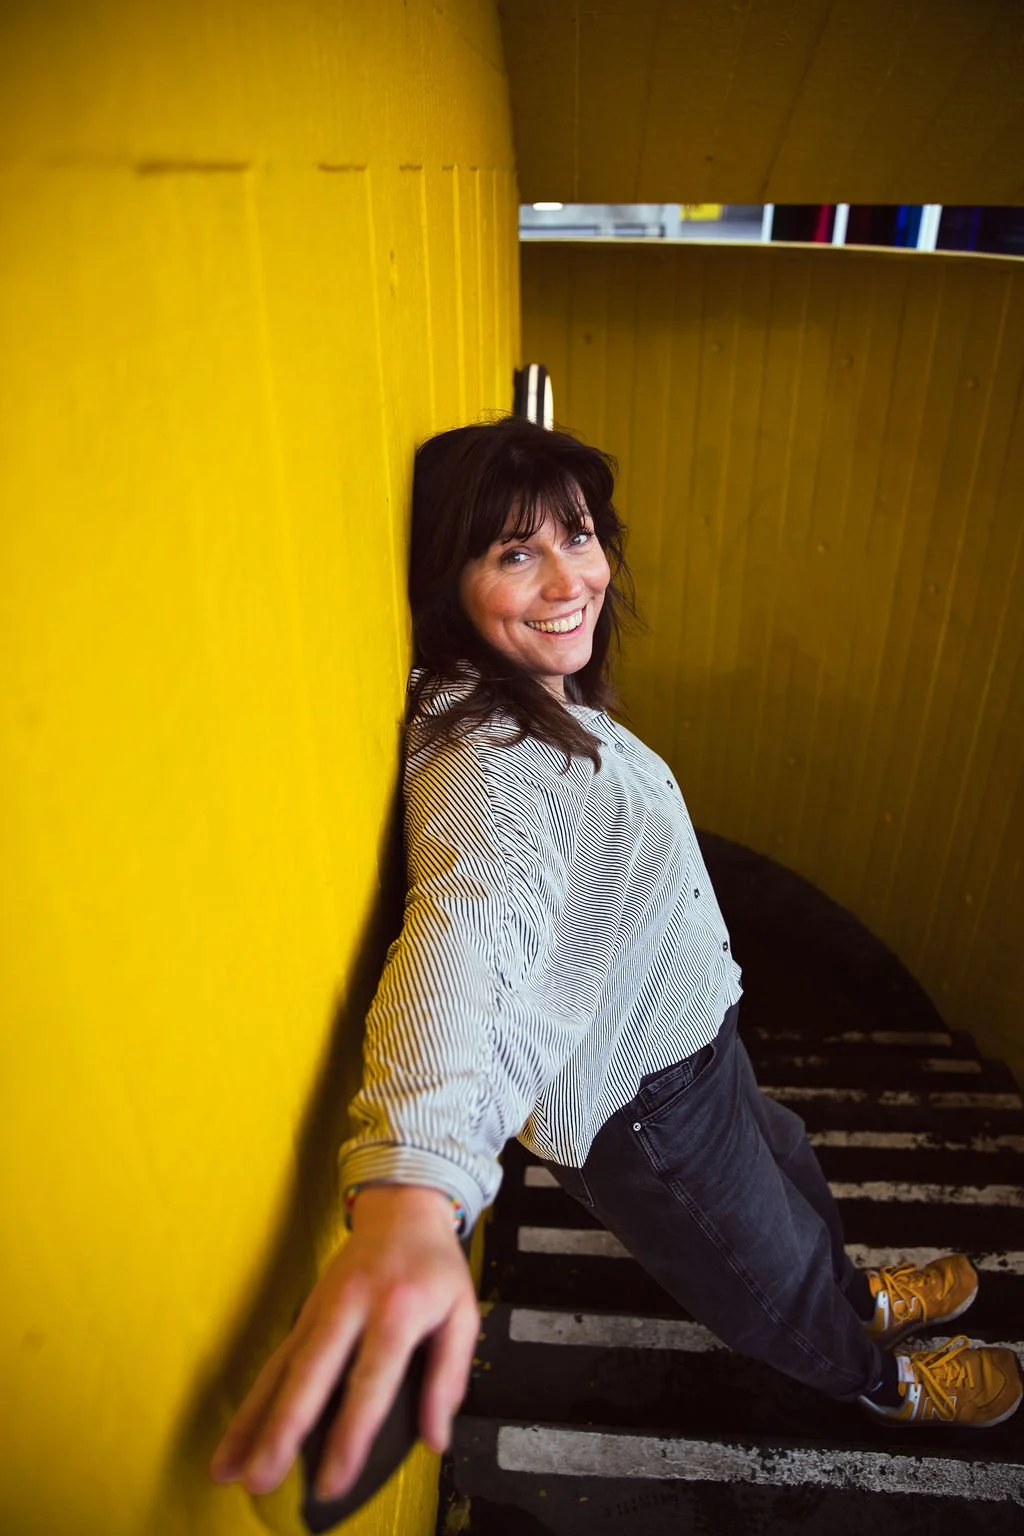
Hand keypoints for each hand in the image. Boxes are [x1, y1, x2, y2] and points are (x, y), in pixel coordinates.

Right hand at [209, 1185, 478, 1501]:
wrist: (401, 1206)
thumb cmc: (434, 1265)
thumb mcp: (462, 1312)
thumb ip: (450, 1375)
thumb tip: (437, 1438)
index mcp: (398, 1307)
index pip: (372, 1376)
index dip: (352, 1430)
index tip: (335, 1478)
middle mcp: (350, 1306)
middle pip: (312, 1371)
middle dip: (284, 1428)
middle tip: (264, 1477)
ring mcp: (319, 1308)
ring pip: (281, 1368)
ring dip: (253, 1420)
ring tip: (228, 1469)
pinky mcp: (303, 1314)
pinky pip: (274, 1363)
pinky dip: (251, 1403)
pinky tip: (234, 1440)